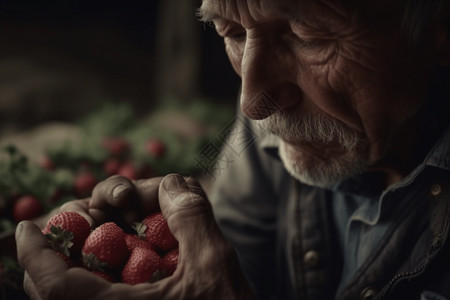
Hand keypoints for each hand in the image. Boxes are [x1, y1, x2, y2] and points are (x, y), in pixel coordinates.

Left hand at [16, 174, 253, 299]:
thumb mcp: (214, 264)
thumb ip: (191, 218)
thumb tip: (173, 182)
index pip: (56, 287)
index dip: (36, 254)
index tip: (26, 227)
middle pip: (58, 291)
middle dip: (62, 250)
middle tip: (79, 221)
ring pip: (77, 297)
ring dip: (83, 260)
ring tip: (107, 231)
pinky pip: (102, 299)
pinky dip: (102, 275)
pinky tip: (127, 254)